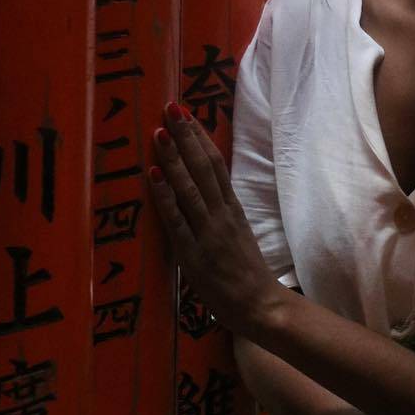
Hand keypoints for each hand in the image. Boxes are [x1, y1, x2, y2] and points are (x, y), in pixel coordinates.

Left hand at [147, 101, 290, 337]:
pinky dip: (164, 195)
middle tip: (171, 108)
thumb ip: (222, 212)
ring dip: (173, 158)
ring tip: (159, 132)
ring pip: (190, 187)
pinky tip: (153, 175)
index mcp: (233, 209)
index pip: (216, 165)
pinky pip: (177, 219)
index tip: (187, 114)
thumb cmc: (246, 273)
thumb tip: (205, 190)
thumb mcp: (238, 234)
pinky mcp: (193, 253)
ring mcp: (208, 232)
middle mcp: (221, 214)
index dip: (200, 138)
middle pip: (203, 167)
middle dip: (186, 136)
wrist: (261, 306)